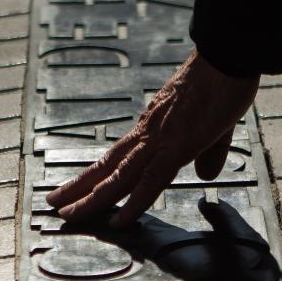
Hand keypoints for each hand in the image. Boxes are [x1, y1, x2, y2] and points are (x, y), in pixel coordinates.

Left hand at [46, 50, 258, 227]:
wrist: (227, 58)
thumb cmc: (223, 83)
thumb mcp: (216, 126)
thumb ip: (209, 153)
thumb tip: (205, 174)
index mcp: (154, 128)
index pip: (118, 156)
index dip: (98, 174)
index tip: (79, 188)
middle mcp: (149, 134)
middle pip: (108, 167)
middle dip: (80, 188)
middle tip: (54, 204)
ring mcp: (159, 140)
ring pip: (119, 177)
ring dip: (92, 199)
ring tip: (68, 214)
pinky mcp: (176, 146)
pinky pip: (150, 180)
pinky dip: (133, 203)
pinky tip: (119, 221)